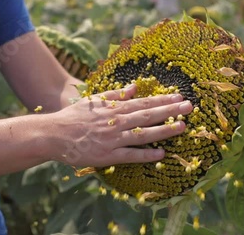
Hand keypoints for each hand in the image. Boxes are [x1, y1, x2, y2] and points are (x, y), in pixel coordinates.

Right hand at [48, 84, 192, 166]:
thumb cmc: (74, 116)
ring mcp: (113, 139)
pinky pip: (130, 155)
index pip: (143, 102)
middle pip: (148, 115)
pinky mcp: (108, 155)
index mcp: (114, 108)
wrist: (54, 134)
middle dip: (170, 110)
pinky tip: (161, 153)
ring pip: (143, 133)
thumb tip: (134, 88)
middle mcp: (116, 122)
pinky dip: (146, 154)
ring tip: (182, 126)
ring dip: (164, 130)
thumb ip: (115, 94)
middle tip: (189, 107)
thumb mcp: (94, 100)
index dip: (163, 100)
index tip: (179, 97)